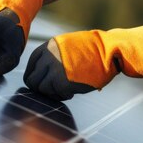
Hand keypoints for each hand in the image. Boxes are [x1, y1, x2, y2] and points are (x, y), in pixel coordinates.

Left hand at [24, 19, 142, 99]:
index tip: (44, 84)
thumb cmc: (94, 51)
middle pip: (32, 80)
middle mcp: (48, 56)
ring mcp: (54, 68)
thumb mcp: (68, 46)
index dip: (36, 78)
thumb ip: (53, 57)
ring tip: (67, 90)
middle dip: (42, 88)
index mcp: (48, 47)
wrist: (111, 51)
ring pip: (42, 89)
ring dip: (53, 93)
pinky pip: (56, 95)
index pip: (31, 67)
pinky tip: (73, 92)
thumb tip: (39, 76)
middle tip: (56, 90)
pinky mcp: (62, 81)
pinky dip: (63, 96)